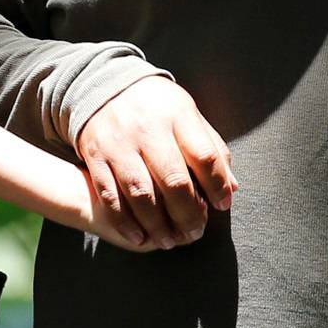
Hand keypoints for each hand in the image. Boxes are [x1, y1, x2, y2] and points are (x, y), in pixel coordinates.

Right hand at [77, 80, 235, 248]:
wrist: (103, 87)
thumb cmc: (157, 108)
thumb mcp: (188, 114)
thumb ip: (211, 148)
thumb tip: (231, 188)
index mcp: (178, 115)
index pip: (204, 156)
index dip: (217, 185)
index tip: (222, 205)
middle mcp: (148, 129)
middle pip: (173, 180)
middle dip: (188, 214)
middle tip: (195, 232)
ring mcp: (119, 144)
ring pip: (141, 194)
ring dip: (157, 225)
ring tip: (170, 241)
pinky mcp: (96, 156)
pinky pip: (110, 196)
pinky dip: (125, 222)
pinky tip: (139, 237)